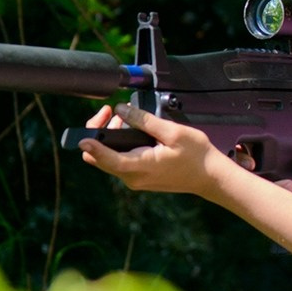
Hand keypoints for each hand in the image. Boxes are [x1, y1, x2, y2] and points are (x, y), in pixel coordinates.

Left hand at [76, 102, 227, 198]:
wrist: (209, 176)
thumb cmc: (196, 154)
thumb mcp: (173, 132)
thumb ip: (145, 121)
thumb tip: (121, 111)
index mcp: (141, 167)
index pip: (108, 159)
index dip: (94, 148)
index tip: (82, 138)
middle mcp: (133, 178)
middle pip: (102, 159)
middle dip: (100, 135)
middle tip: (110, 113)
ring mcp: (135, 180)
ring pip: (109, 160)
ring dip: (110, 140)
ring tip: (124, 119)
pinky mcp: (139, 178)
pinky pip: (119, 163)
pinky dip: (119, 147)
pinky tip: (131, 132)